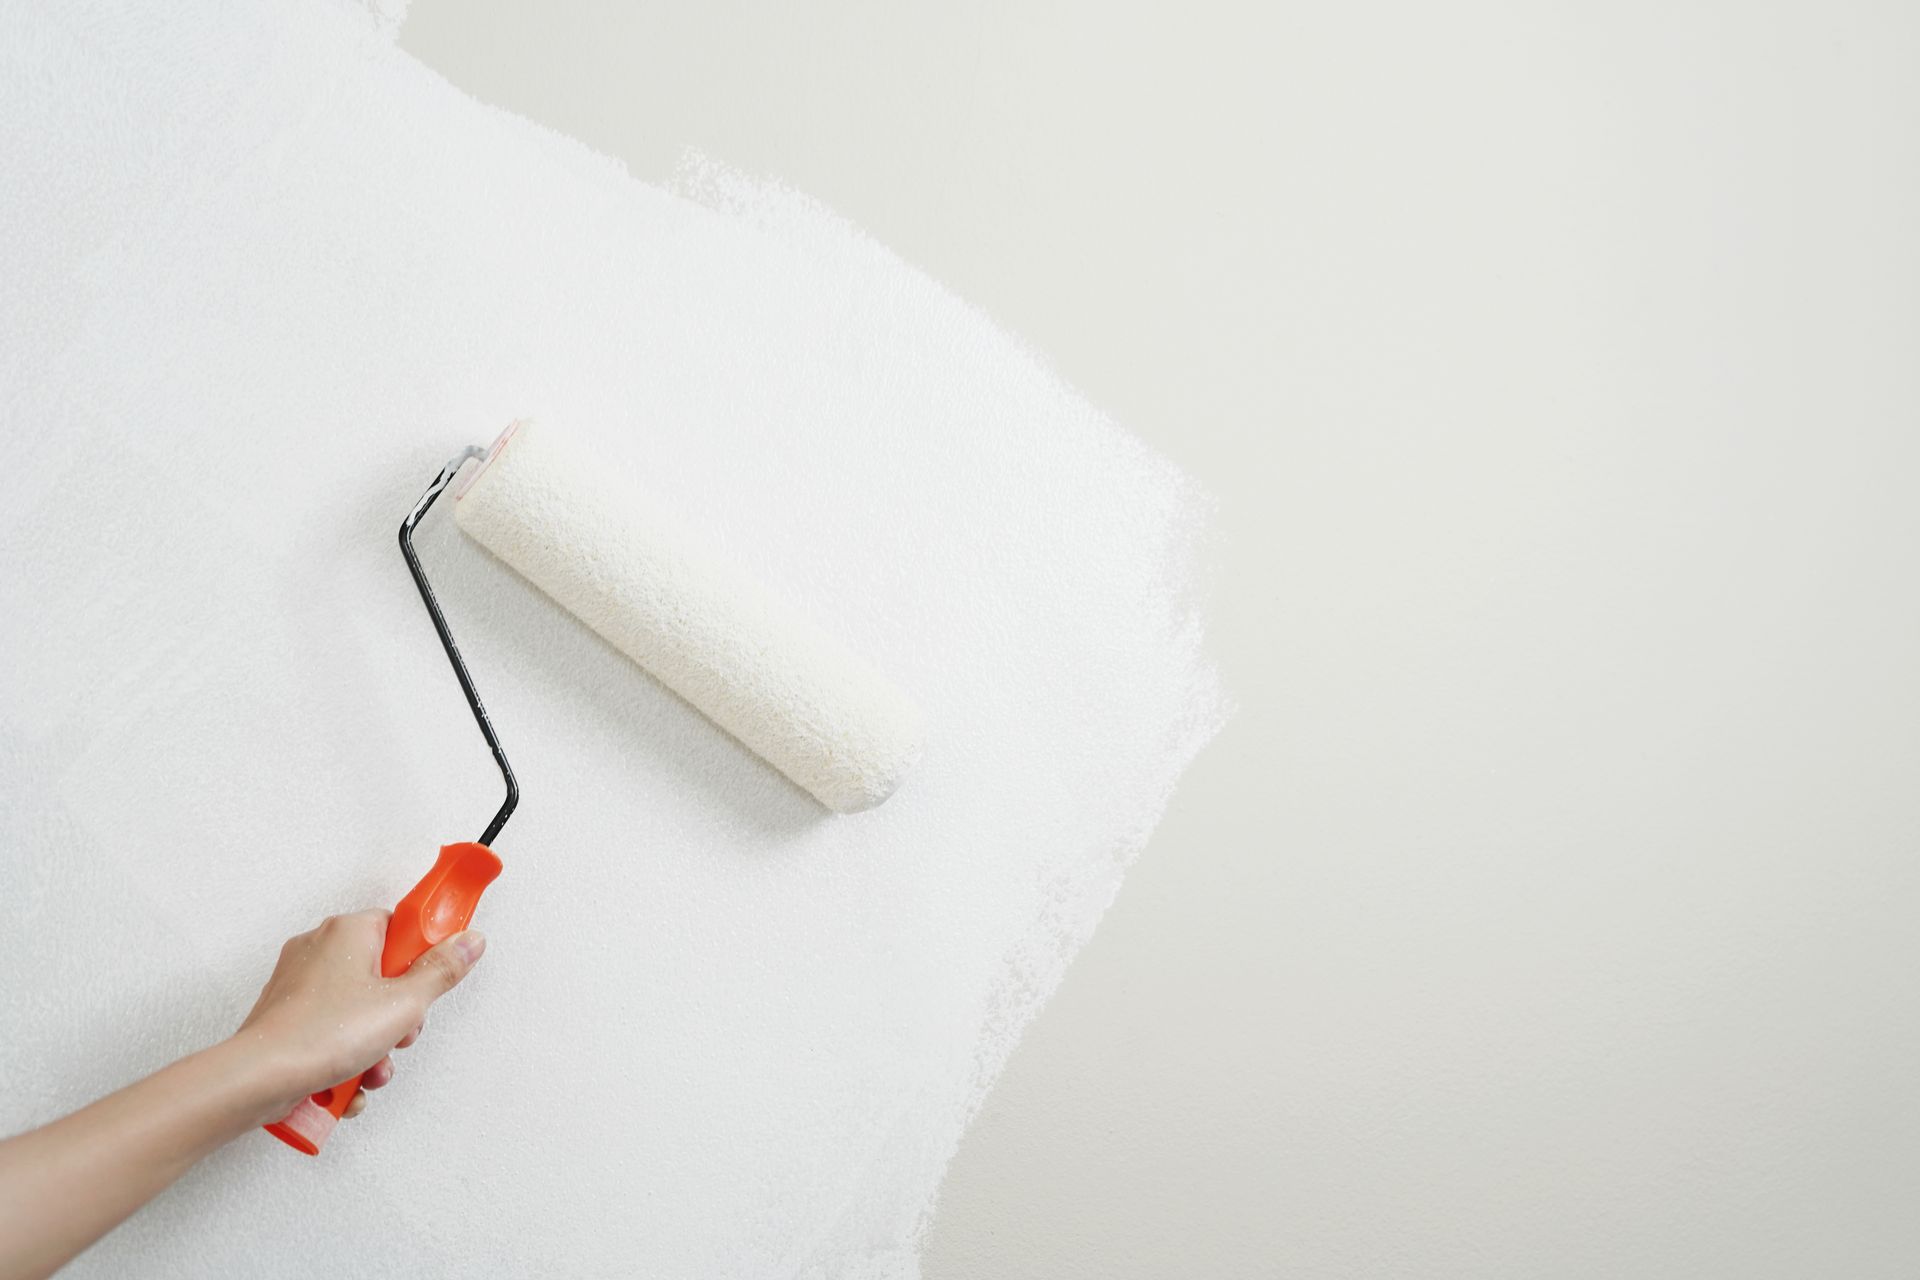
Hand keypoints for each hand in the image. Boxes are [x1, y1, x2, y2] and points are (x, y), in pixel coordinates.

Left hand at [232, 911, 485, 1119]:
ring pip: (358, 1011)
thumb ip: (442, 970)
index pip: (400, 926)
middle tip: (399, 1035)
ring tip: (370, 1070)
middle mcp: (319, 949)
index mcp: (348, 931)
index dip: (421, 956)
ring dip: (374, 1047)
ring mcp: (299, 985)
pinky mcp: (287, 1018)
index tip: (433, 978)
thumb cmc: (321, 1034)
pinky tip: (346, 1085)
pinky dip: (344, 1060)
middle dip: (398, 1018)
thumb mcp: (404, 1004)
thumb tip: (469, 941)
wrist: (258, 1079)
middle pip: (383, 975)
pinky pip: (330, 1033)